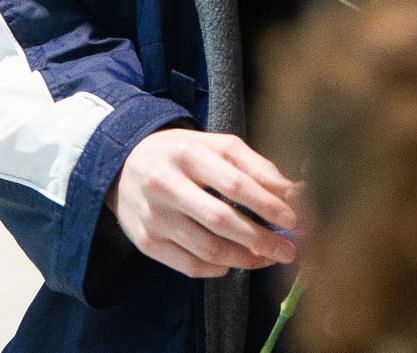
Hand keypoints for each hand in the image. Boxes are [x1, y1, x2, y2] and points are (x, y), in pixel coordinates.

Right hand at [106, 129, 301, 277]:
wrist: (124, 165)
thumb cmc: (183, 155)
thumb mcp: (217, 147)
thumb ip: (256, 167)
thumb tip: (292, 193)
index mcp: (189, 154)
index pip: (235, 183)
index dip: (267, 204)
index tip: (292, 220)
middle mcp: (166, 185)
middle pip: (220, 220)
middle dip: (260, 238)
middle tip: (287, 250)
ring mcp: (153, 217)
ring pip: (206, 248)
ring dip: (244, 258)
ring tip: (267, 258)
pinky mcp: (145, 242)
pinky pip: (188, 265)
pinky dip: (217, 268)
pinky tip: (234, 263)